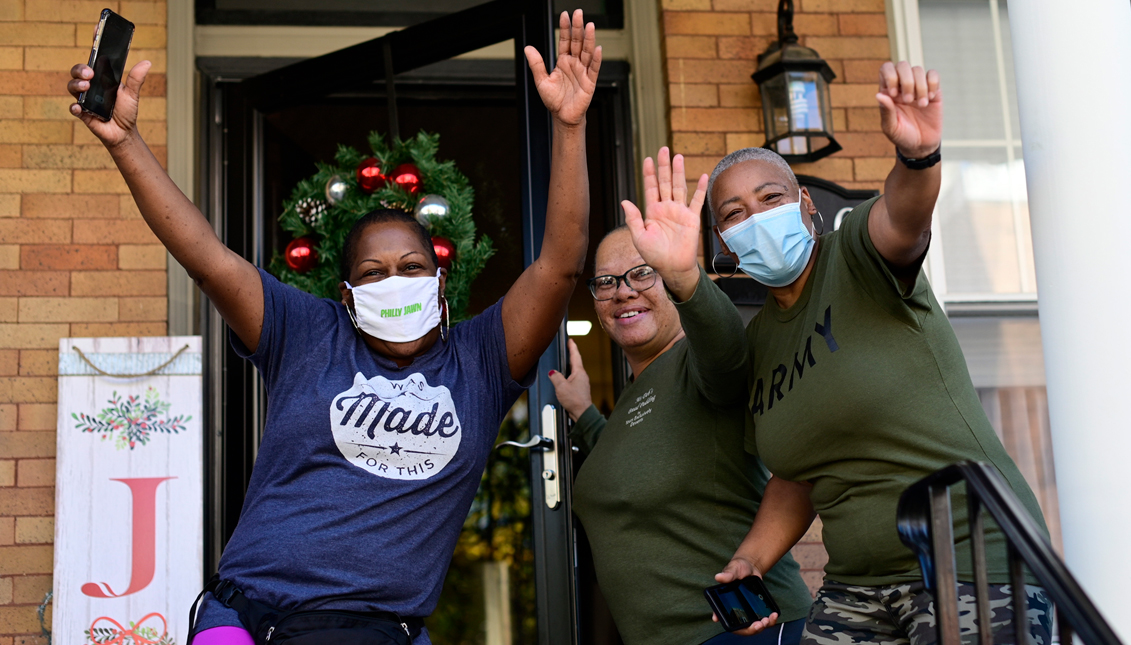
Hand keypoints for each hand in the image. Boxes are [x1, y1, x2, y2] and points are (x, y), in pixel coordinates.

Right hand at [68, 60, 150, 149]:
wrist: (124, 132)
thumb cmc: (126, 111)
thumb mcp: (132, 94)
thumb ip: (136, 79)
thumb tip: (147, 63)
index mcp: (101, 80)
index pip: (92, 64)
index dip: (91, 54)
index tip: (94, 44)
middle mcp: (90, 87)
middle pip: (77, 73)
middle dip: (80, 70)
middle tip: (89, 74)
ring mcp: (85, 100)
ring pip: (72, 87)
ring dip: (76, 84)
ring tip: (86, 86)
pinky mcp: (83, 114)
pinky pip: (74, 109)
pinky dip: (74, 107)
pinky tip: (78, 107)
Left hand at [524, 10, 601, 126]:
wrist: (563, 117)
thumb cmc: (554, 100)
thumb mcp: (541, 81)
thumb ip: (536, 64)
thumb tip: (528, 48)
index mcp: (563, 61)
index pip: (565, 41)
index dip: (565, 28)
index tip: (564, 15)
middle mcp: (574, 64)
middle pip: (577, 42)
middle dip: (577, 28)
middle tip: (578, 13)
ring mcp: (583, 72)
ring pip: (587, 52)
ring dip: (589, 39)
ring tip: (590, 26)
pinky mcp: (589, 83)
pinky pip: (594, 69)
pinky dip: (596, 60)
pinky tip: (597, 49)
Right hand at [548, 339, 592, 421]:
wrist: (582, 413)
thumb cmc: (575, 400)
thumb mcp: (561, 386)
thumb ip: (555, 377)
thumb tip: (552, 372)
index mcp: (579, 372)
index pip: (575, 356)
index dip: (572, 347)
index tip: (571, 340)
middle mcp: (582, 376)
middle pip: (576, 362)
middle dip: (572, 354)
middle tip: (568, 347)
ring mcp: (582, 383)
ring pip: (575, 371)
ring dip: (570, 365)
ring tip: (566, 361)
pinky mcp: (580, 389)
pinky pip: (573, 378)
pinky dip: (569, 375)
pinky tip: (565, 378)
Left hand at [622, 147, 707, 300]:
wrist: (672, 267)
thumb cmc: (654, 255)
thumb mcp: (639, 237)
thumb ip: (633, 219)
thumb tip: (624, 201)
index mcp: (652, 211)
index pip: (650, 188)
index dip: (649, 174)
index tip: (647, 159)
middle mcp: (666, 208)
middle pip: (665, 182)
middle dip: (663, 166)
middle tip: (663, 149)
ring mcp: (680, 211)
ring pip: (679, 187)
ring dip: (679, 172)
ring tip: (678, 157)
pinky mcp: (692, 218)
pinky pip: (697, 201)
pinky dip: (700, 189)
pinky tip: (703, 176)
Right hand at [711, 558, 778, 635]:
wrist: (751, 567)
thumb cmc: (738, 568)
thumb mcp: (733, 569)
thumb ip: (728, 575)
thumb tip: (719, 577)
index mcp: (726, 603)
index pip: (725, 618)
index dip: (729, 626)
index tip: (736, 628)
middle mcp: (735, 610)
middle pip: (741, 627)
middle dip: (750, 629)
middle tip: (759, 624)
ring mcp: (747, 612)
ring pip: (753, 627)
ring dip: (761, 627)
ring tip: (768, 619)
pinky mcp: (757, 611)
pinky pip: (762, 621)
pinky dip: (769, 621)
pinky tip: (773, 615)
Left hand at [876, 61, 941, 159]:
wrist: (921, 145)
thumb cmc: (902, 136)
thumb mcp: (891, 128)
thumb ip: (886, 111)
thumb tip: (879, 94)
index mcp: (888, 91)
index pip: (886, 69)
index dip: (890, 75)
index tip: (894, 94)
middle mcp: (902, 85)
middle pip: (903, 65)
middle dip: (907, 81)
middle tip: (909, 101)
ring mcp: (918, 86)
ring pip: (918, 69)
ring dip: (920, 87)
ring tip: (921, 105)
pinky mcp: (933, 90)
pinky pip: (933, 74)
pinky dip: (932, 83)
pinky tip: (930, 98)